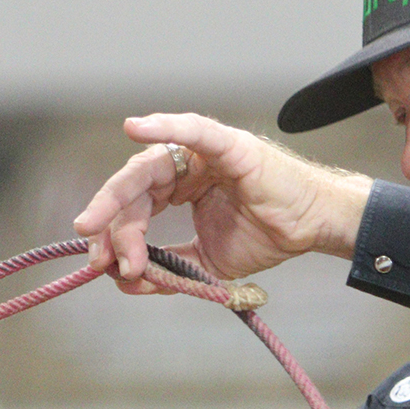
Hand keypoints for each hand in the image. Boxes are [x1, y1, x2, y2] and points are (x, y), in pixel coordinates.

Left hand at [75, 112, 373, 286]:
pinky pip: (192, 131)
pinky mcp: (228, 144)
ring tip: (100, 224)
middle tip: (96, 253)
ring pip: (149, 167)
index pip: (136, 205)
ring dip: (119, 196)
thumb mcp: (206, 262)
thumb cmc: (268, 235)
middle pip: (135, 188)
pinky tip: (135, 128)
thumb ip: (169, 270)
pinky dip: (163, 126)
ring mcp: (205, 152)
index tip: (100, 265)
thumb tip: (127, 281)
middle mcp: (187, 165)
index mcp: (181, 187)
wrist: (313, 228)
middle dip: (109, 221)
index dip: (114, 234)